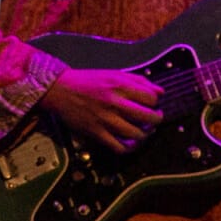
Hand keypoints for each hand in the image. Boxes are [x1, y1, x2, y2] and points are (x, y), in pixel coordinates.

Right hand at [38, 66, 162, 150]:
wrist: (60, 90)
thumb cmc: (89, 80)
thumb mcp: (114, 74)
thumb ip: (138, 81)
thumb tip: (160, 92)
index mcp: (119, 85)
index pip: (151, 98)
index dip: (155, 102)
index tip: (152, 103)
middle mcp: (114, 102)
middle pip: (148, 117)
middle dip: (157, 119)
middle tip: (155, 118)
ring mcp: (105, 119)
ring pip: (136, 134)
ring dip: (145, 134)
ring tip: (144, 130)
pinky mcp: (96, 133)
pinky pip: (119, 147)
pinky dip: (130, 147)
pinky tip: (132, 142)